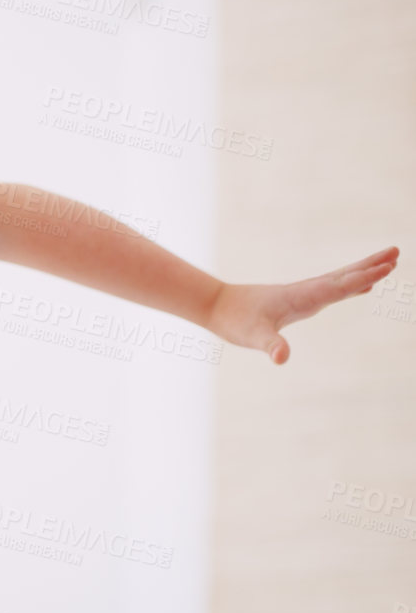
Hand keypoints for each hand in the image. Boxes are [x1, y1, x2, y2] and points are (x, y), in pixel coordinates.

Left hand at [207, 246, 398, 363]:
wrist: (216, 306)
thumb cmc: (234, 322)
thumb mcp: (252, 338)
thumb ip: (270, 346)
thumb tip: (281, 358)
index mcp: (301, 297)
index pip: (338, 286)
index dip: (362, 278)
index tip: (387, 266)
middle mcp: (305, 291)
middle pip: (344, 276)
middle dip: (370, 266)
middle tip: (396, 253)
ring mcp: (303, 293)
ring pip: (339, 279)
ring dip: (363, 271)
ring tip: (388, 262)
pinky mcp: (299, 298)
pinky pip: (331, 289)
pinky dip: (349, 285)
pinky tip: (360, 287)